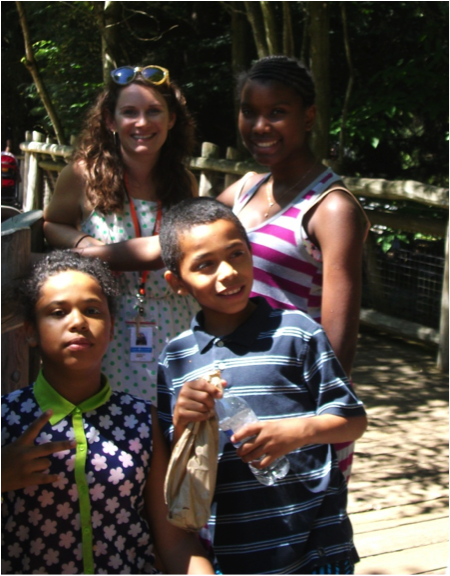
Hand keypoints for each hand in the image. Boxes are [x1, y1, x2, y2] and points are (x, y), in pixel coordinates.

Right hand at [1, 410, 75, 491]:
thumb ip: (23, 447)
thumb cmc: (0, 461)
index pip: (32, 429)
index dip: (41, 419)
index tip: (51, 410)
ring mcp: (26, 467)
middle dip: (63, 445)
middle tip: (74, 443)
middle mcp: (25, 454)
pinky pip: (44, 478)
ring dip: (45, 465)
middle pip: (48, 448)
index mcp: (20, 444)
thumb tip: (39, 450)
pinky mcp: (26, 479)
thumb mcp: (10, 449)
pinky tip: (58, 477)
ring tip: (35, 468)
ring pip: (46, 463)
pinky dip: (52, 478)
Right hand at [173, 378, 224, 436]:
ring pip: (202, 407)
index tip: (220, 396)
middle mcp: (183, 392)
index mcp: (188, 384)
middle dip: (211, 403)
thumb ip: (213, 387)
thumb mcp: (202, 393)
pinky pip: (198, 415)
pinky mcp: (181, 414)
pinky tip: (202, 416)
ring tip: (205, 411)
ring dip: (207, 411)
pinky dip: (203, 417)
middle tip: (210, 406)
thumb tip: (225, 382)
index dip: (214, 390)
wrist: (181, 418)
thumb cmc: (194, 404)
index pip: (203, 384)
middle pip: (205, 396)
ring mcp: (181, 403)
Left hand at [232, 414, 367, 467]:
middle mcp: (265, 436)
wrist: (301, 430)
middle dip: (240, 451)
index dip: (238, 435)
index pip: (247, 430)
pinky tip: (254, 464)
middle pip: (247, 446)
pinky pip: (262, 463)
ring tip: (244, 459)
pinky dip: (256, 465)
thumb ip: (260, 428)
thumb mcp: (271, 423)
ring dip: (246, 459)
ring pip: (253, 456)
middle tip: (238, 453)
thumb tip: (248, 434)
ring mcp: (271, 446)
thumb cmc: (285, 425)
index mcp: (263, 425)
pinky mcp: (276, 454)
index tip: (232, 440)